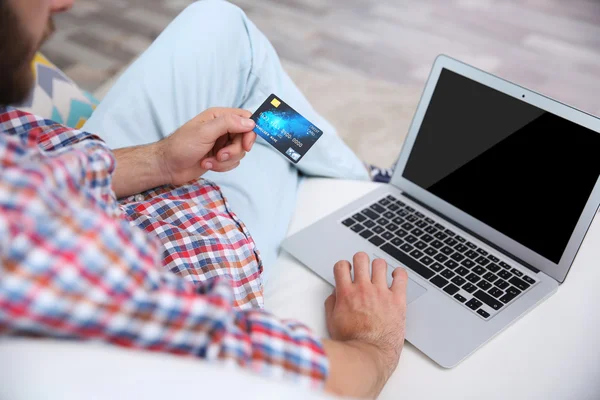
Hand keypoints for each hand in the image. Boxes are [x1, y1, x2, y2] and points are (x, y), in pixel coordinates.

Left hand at [158, 108, 256, 185]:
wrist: (168, 166)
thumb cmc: (182, 146)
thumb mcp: (205, 132)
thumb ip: (228, 124)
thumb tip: (250, 122)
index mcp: (219, 117)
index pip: (245, 118)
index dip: (250, 131)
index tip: (246, 145)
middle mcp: (222, 128)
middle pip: (244, 138)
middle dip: (234, 151)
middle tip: (221, 155)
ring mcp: (222, 143)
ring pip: (239, 153)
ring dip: (225, 160)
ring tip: (209, 161)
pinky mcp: (220, 157)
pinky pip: (233, 162)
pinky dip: (222, 166)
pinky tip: (207, 164)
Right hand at [324, 252, 406, 392]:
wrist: (369, 353)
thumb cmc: (351, 341)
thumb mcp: (332, 321)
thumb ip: (332, 303)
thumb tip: (335, 293)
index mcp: (346, 293)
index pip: (341, 266)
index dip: (344, 266)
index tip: (348, 270)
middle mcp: (363, 288)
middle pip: (361, 258)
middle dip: (360, 261)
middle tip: (363, 268)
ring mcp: (381, 292)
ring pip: (380, 264)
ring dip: (378, 266)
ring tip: (380, 274)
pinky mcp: (397, 300)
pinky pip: (401, 277)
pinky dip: (399, 273)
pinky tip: (396, 276)